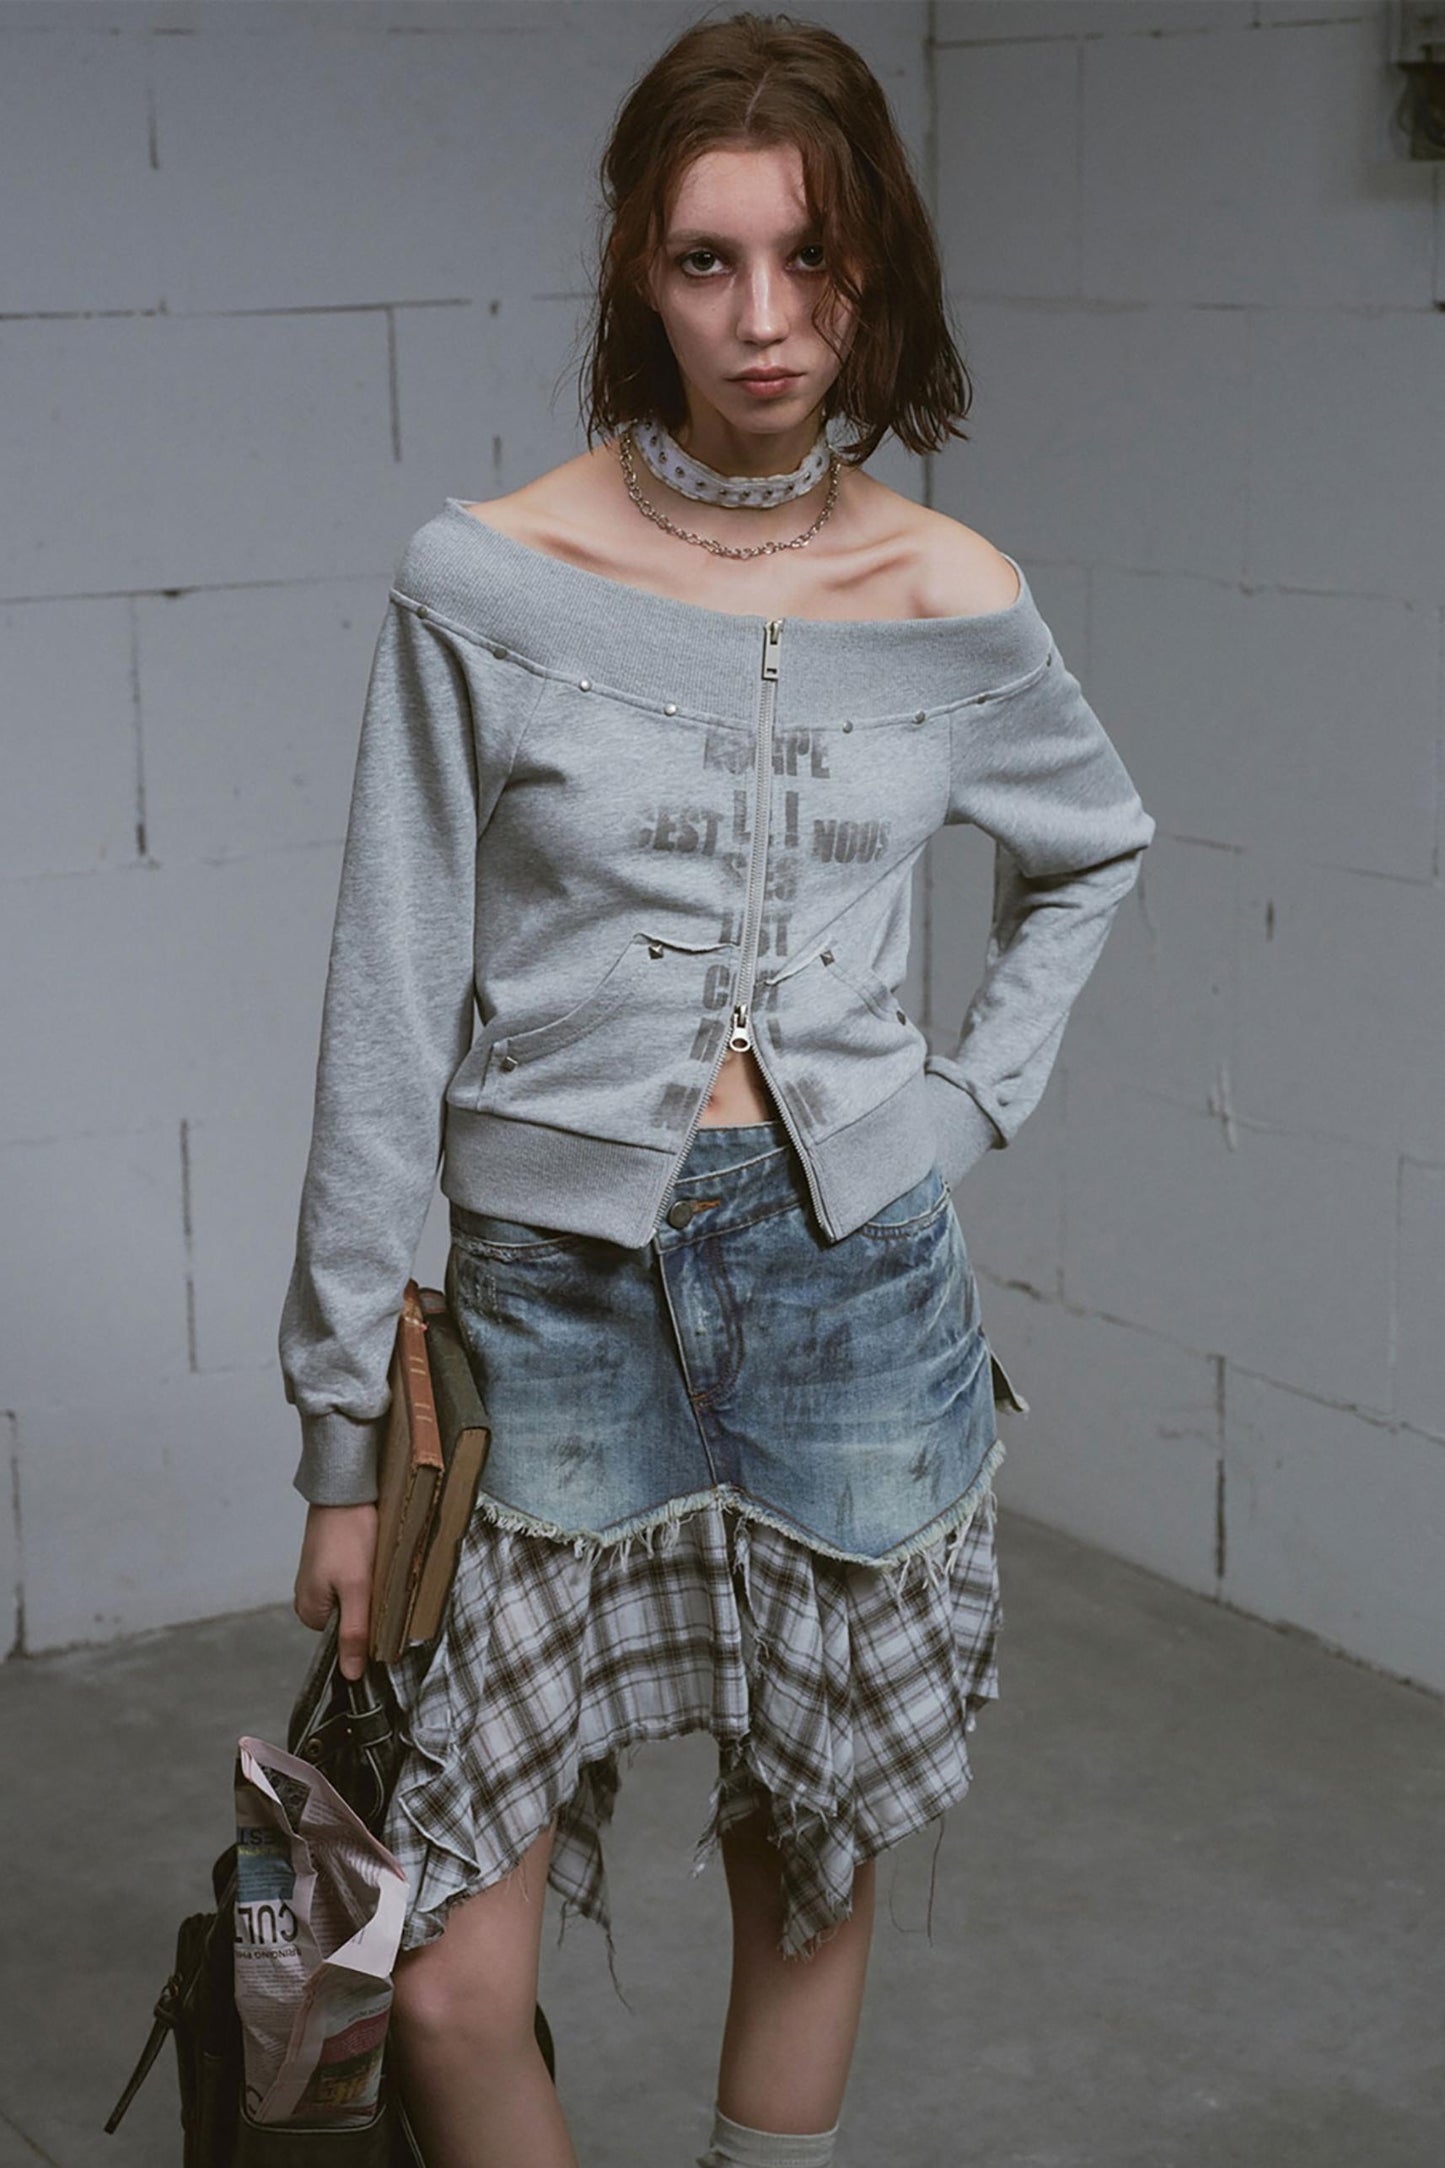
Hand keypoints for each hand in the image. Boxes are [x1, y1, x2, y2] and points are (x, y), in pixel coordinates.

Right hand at [294, 1502, 377, 1680]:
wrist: (345, 1490)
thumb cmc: (348, 1536)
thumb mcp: (356, 1589)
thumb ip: (354, 1633)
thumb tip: (350, 1674)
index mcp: (309, 1612)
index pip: (347, 1639)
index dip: (370, 1629)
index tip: (384, 1609)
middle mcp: (309, 1598)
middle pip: (351, 1618)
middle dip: (371, 1605)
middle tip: (381, 1582)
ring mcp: (319, 1579)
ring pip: (355, 1598)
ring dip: (371, 1588)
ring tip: (377, 1567)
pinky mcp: (330, 1562)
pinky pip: (353, 1579)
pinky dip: (367, 1573)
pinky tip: (373, 1558)